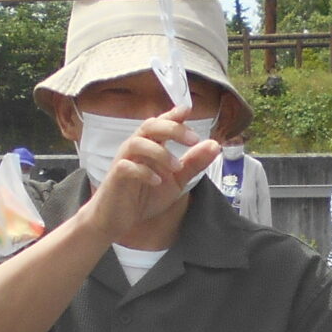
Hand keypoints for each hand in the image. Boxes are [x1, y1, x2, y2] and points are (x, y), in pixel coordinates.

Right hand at [81, 116, 219, 241]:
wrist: (118, 220)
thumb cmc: (144, 196)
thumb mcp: (176, 181)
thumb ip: (193, 164)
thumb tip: (215, 145)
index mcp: (151, 146)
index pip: (161, 123)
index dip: (173, 115)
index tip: (188, 111)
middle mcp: (136, 148)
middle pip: (150, 126)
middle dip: (172, 128)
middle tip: (193, 139)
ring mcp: (124, 161)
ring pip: (138, 142)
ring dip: (160, 152)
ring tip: (177, 167)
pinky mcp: (116, 177)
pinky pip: (127, 166)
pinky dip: (144, 171)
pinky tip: (157, 181)